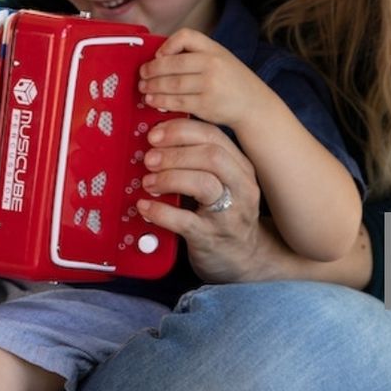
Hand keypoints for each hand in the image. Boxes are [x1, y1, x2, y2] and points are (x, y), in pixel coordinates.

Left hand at [137, 118, 264, 282]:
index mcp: (240, 167)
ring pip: (203, 184)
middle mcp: (240, 187)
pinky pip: (185, 221)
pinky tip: (144, 207)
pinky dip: (159, 212)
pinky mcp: (212, 238)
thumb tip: (159, 140)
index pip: (213, 135)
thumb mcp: (222, 183)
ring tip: (148, 183)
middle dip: (174, 152)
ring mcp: (229, 214)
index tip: (155, 133)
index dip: (180, 130)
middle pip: (211, 156)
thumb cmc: (225, 215)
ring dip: (169, 178)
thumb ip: (199, 161)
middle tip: (149, 159)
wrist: (246, 260)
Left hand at [138, 27, 259, 130]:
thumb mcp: (219, 57)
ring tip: (143, 88)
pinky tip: (153, 101)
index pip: (185, 36)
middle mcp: (212, 65)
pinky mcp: (206, 105)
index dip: (167, 45)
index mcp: (214, 49)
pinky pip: (177, 102)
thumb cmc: (230, 80)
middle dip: (152, 70)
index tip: (158, 55)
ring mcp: (209, 86)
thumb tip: (159, 58)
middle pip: (172, 64)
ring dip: (153, 87)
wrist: (253, 104)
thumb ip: (195, 55)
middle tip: (141, 75)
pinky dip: (161, 101)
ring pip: (172, 84)